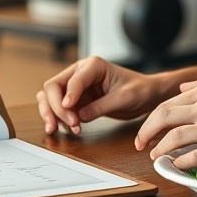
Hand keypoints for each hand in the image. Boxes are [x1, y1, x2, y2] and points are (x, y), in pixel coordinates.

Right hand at [36, 56, 160, 134]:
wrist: (146, 94)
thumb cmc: (139, 90)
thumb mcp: (124, 98)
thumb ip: (102, 106)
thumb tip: (79, 116)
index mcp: (93, 66)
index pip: (72, 80)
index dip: (67, 96)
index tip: (68, 111)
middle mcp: (80, 73)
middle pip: (53, 87)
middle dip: (55, 107)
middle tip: (69, 125)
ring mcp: (76, 87)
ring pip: (50, 97)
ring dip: (51, 113)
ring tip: (62, 129)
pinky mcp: (76, 100)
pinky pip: (58, 108)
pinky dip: (57, 118)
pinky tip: (66, 129)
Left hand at [134, 76, 196, 169]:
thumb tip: (180, 88)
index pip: (168, 104)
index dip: (152, 119)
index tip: (147, 131)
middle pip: (164, 118)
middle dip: (147, 132)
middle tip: (140, 144)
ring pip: (175, 138)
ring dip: (160, 150)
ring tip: (155, 156)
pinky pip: (195, 156)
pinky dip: (181, 162)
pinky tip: (177, 165)